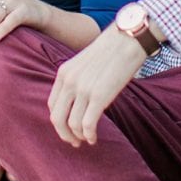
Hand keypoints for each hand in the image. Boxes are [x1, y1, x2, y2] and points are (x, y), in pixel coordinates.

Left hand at [48, 26, 146, 146]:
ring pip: (72, 125)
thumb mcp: (84, 62)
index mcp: (64, 72)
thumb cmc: (111, 50)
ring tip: (88, 139)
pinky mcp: (99, 96)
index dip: (58, 121)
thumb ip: (77, 79)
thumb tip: (78, 101)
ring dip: (79, 137)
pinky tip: (95, 138)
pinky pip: (87, 125)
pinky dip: (90, 136)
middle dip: (64, 134)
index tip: (67, 129)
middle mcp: (70, 81)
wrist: (128, 38)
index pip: (52, 105)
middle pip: (57, 118)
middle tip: (74, 142)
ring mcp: (83, 89)